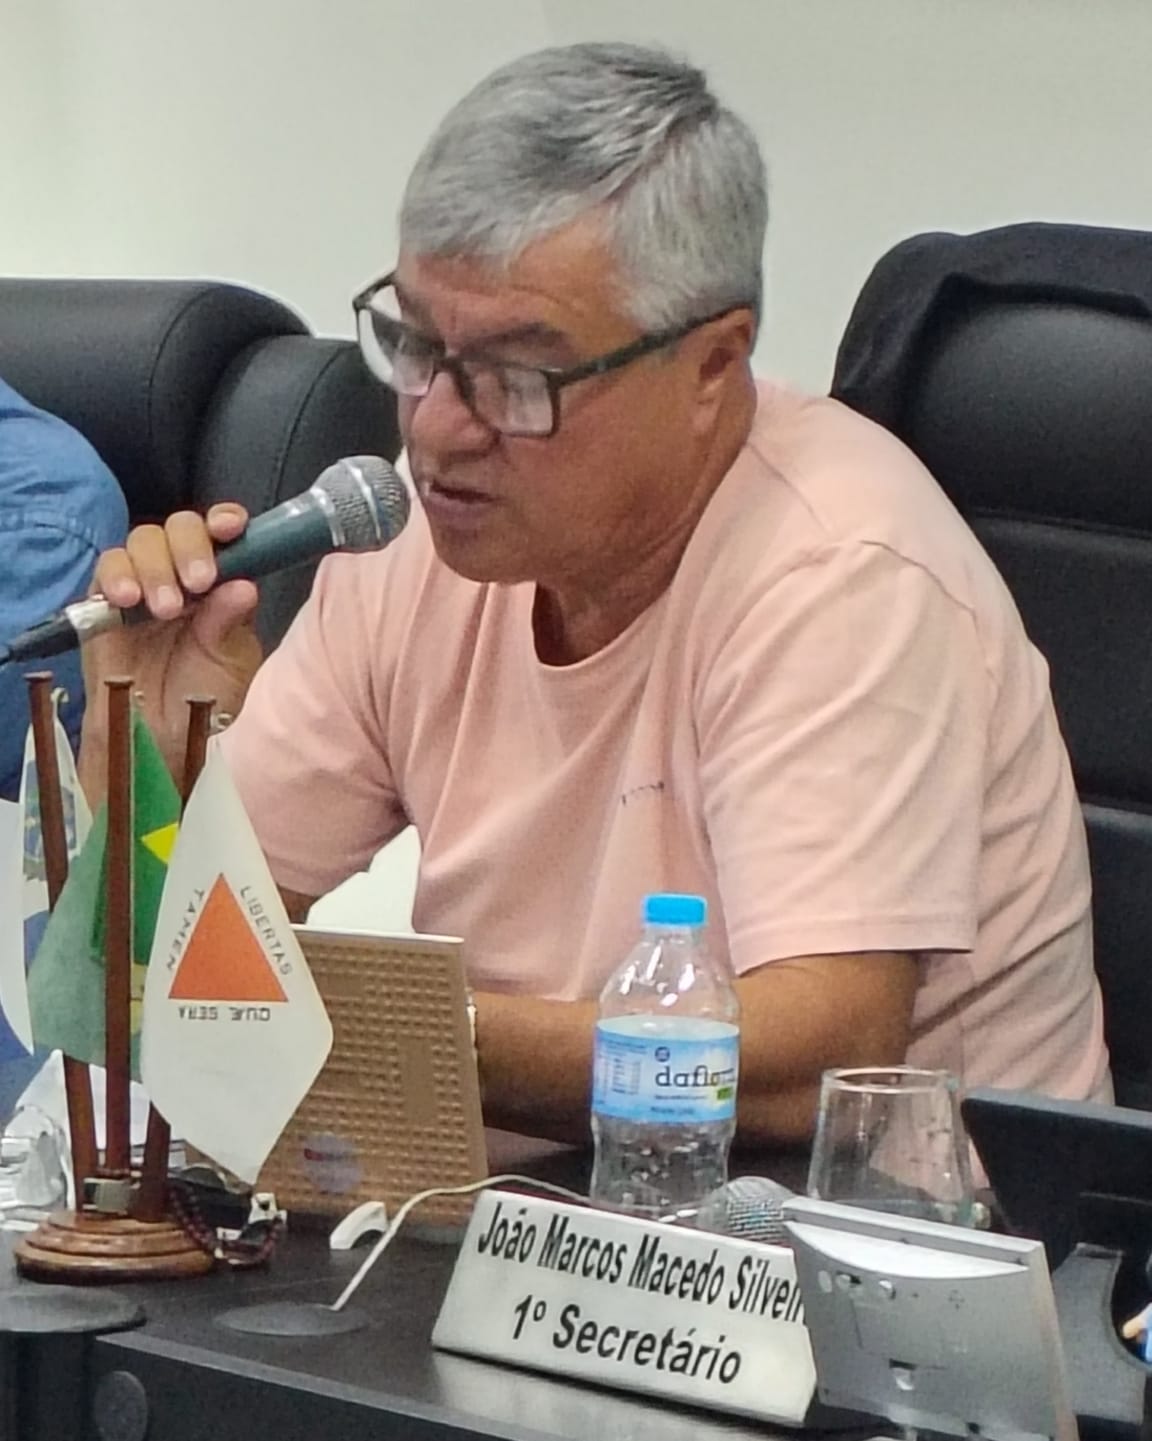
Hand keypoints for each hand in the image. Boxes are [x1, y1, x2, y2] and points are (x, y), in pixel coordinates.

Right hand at [80, 506, 262, 788]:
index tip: (231, 528)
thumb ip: (231, 623)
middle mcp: (181, 574)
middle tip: (198, 582)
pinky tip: (127, 600)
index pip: (221, 534)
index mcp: (220, 582)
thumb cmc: (205, 699)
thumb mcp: (230, 662)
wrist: (160, 739)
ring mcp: (142, 585)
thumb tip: (242, 586)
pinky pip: (105, 572)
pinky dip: (116, 577)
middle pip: (178, 528)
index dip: (224, 521)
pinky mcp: (104, 603)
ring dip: (154, 566)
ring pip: (141, 543)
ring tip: (165, 608)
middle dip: (189, 546)